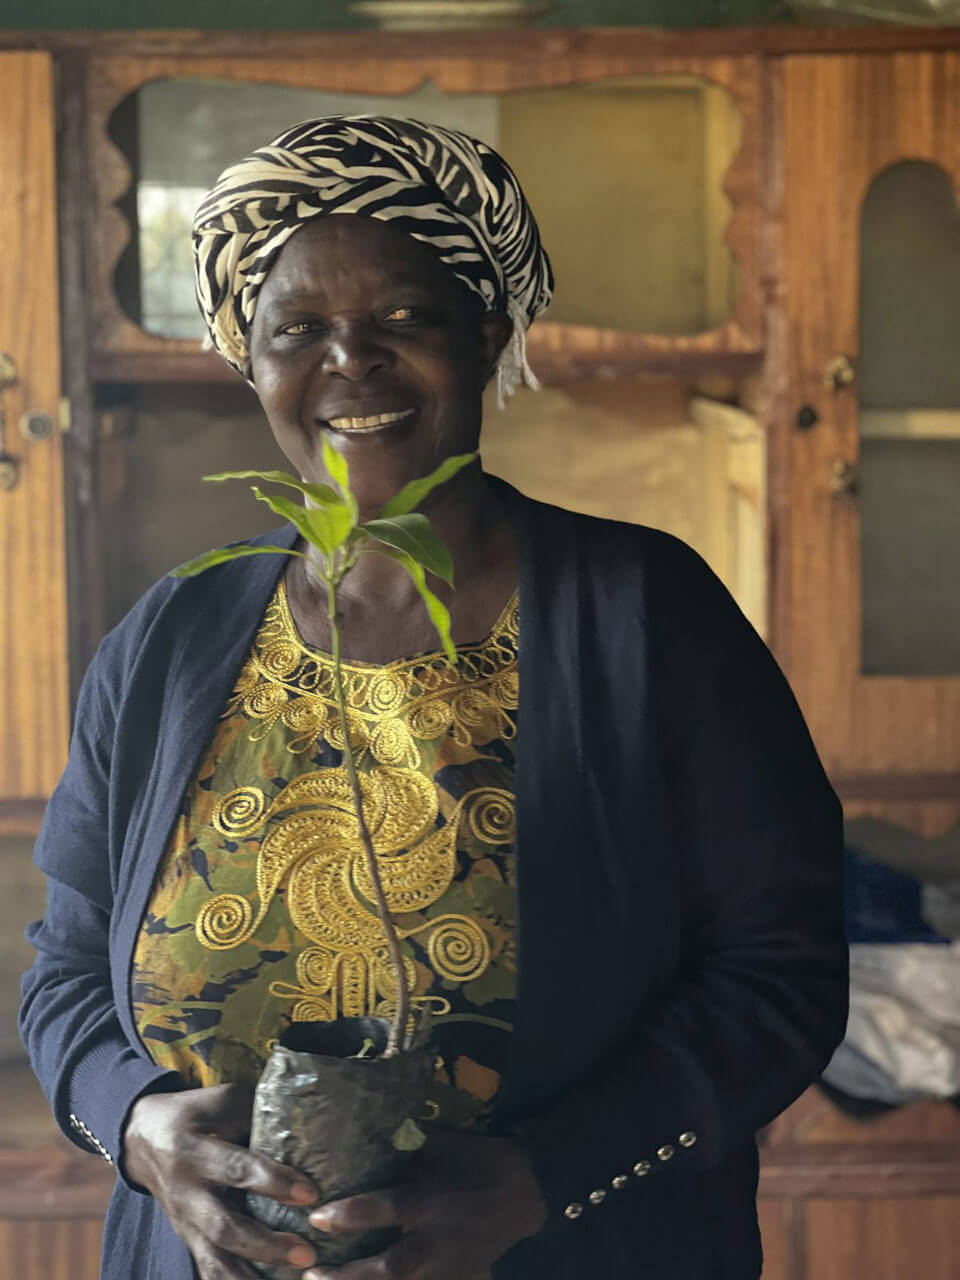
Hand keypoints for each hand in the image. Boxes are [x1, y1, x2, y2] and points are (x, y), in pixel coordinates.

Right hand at [122, 1083, 320, 1278]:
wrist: (143, 1140)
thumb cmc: (195, 1114)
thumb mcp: (223, 1102)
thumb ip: (257, 1117)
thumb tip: (307, 1129)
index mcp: (193, 1150)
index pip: (236, 1170)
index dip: (273, 1181)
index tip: (310, 1193)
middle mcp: (186, 1193)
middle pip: (223, 1228)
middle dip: (266, 1245)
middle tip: (306, 1253)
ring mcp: (184, 1224)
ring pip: (214, 1262)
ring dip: (251, 1279)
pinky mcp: (188, 1241)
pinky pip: (210, 1272)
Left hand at [302, 1126, 546, 1279]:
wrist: (524, 1192)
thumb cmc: (477, 1161)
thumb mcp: (443, 1143)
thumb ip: (406, 1140)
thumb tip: (364, 1119)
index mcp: (431, 1200)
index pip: (388, 1210)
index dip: (352, 1215)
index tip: (317, 1217)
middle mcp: (434, 1240)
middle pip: (390, 1268)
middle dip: (350, 1275)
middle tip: (310, 1273)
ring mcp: (443, 1267)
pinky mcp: (450, 1278)